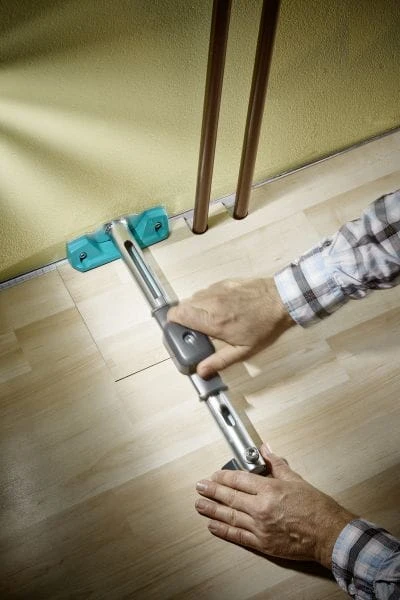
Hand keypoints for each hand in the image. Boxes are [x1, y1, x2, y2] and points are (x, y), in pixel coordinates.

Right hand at [167, 278, 294, 377]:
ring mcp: (217, 290)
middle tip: (196, 329)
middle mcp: (211, 303)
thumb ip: (219, 361)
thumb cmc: (264, 327)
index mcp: (213, 321)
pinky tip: (222, 308)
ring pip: (194, 298)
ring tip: (211, 319)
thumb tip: (200, 371)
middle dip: (184, 318)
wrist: (282, 301)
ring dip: (196, 308)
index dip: (173, 323)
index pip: (177, 315)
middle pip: (182, 306)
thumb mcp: (243, 350)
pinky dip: (208, 300)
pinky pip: (207, 291)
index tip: (180, 331)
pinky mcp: (224, 282)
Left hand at [195, 445, 354, 568]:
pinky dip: (224, 531)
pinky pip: (238, 536)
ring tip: (200, 505)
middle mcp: (261, 508)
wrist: (329, 534)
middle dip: (213, 491)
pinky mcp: (263, 544)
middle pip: (230, 497)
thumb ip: (277, 464)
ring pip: (230, 516)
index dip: (224, 476)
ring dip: (212, 510)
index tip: (215, 474)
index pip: (239, 480)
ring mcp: (260, 527)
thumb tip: (265, 450)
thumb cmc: (316, 508)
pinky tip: (213, 526)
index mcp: (270, 489)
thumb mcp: (296, 480)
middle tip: (200, 486)